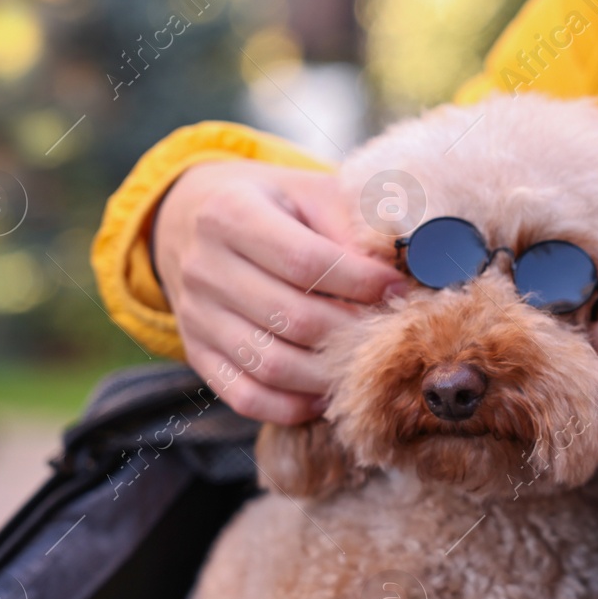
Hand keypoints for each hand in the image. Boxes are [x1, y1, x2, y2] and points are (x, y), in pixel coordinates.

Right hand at [153, 160, 407, 422]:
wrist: (191, 218)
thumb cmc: (274, 206)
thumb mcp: (311, 193)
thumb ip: (354, 226)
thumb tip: (406, 270)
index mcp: (232, 213)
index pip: (305, 262)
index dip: (361, 283)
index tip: (398, 288)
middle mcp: (203, 267)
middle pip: (292, 319)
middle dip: (352, 332)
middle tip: (389, 332)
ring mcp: (196, 316)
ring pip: (271, 366)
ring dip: (329, 374)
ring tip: (366, 363)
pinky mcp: (197, 353)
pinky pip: (246, 397)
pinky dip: (292, 405)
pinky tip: (326, 391)